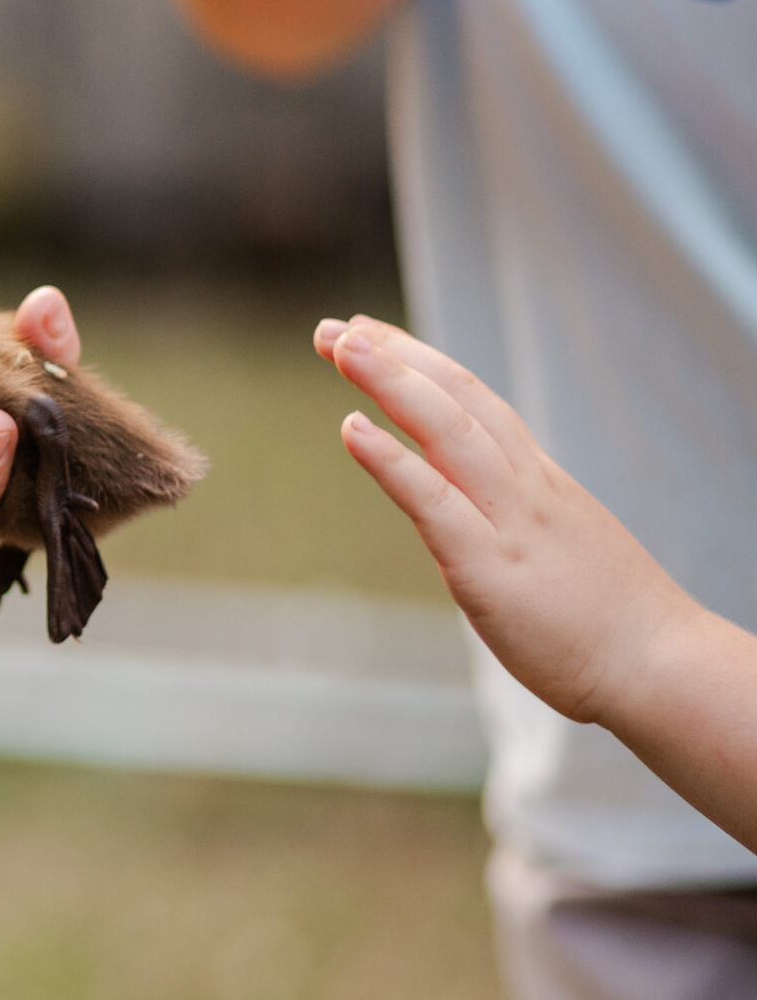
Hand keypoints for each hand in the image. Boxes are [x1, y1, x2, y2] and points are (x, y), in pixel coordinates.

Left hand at [315, 315, 699, 725]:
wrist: (663, 670)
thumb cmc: (612, 624)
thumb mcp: (560, 549)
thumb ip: (515, 522)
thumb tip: (472, 519)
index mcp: (539, 483)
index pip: (475, 402)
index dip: (421, 365)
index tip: (370, 338)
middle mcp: (525, 488)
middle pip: (457, 399)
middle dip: (394, 357)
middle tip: (334, 328)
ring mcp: (510, 523)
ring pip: (447, 431)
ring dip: (390, 382)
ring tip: (340, 345)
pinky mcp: (490, 567)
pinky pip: (435, 501)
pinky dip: (391, 459)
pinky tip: (353, 428)